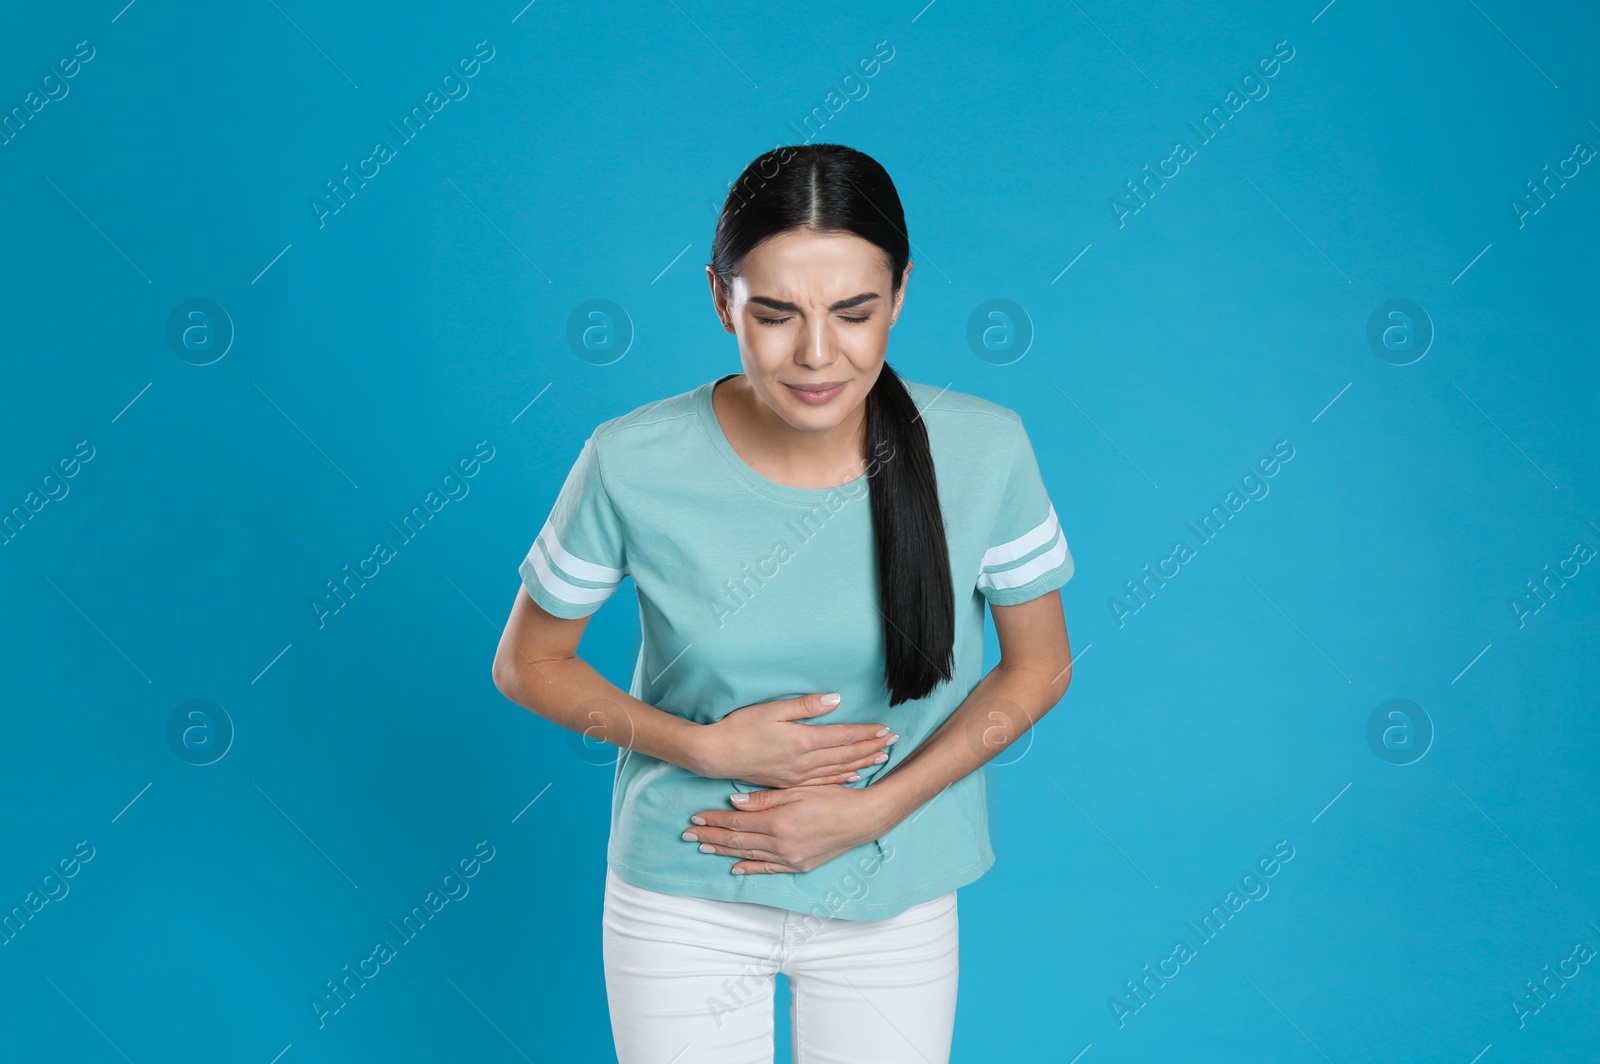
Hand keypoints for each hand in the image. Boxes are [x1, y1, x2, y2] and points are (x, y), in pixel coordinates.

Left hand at [684, 784, 887, 873]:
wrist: (861, 819)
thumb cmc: (832, 797)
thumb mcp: (798, 790)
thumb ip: (764, 799)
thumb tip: (734, 803)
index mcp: (778, 822)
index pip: (737, 823)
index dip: (714, 821)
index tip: (696, 818)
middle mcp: (780, 844)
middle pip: (737, 841)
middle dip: (711, 837)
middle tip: (689, 835)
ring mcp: (789, 858)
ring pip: (748, 856)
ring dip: (723, 852)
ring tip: (704, 848)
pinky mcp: (798, 866)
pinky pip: (768, 869)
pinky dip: (749, 868)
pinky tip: (734, 867)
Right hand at [691, 692, 898, 788]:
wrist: (717, 755)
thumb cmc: (741, 727)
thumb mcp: (772, 709)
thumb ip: (806, 706)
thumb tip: (836, 700)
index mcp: (803, 741)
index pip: (844, 736)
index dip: (866, 732)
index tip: (886, 728)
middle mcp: (804, 762)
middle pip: (846, 754)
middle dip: (871, 747)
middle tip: (893, 741)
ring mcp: (797, 776)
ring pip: (838, 769)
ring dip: (862, 762)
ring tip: (881, 757)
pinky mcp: (789, 783)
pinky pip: (823, 782)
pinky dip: (842, 778)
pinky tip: (853, 776)